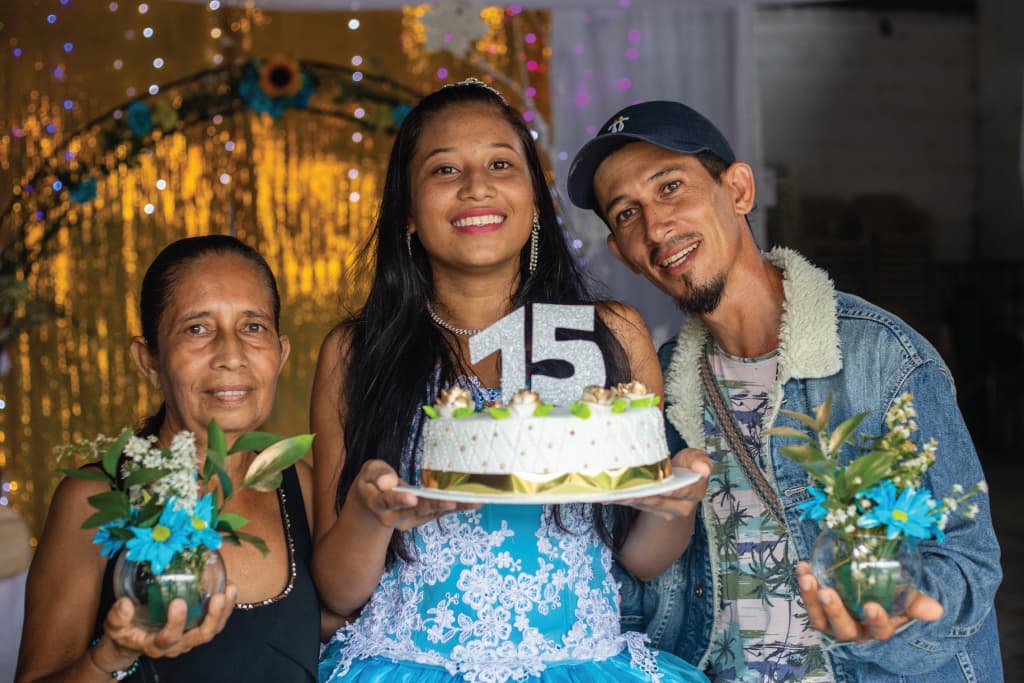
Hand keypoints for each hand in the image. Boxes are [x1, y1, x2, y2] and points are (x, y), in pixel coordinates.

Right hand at [98, 584, 236, 664]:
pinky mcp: (198, 627)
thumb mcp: (114, 626)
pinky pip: (216, 620)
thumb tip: (125, 603)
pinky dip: (225, 605)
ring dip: (225, 610)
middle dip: (212, 618)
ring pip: (213, 629)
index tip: (178, 602)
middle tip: (218, 597)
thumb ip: (118, 617)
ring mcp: (190, 637)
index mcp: (155, 645)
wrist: (132, 642)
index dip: (175, 623)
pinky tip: (229, 586)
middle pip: (200, 636)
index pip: (168, 638)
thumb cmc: (124, 632)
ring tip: (230, 588)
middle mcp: (177, 645)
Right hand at [356, 459, 479, 530]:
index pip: (387, 502)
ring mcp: (409, 520)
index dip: (399, 500)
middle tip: (452, 501)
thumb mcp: (368, 472)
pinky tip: (472, 503)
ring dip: (453, 508)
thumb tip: (388, 481)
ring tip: (473, 502)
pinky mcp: (421, 518)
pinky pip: (439, 512)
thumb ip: (377, 474)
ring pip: (431, 513)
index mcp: (377, 504)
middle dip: (435, 505)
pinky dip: (456, 507)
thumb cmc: (371, 482)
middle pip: (415, 511)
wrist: (372, 505)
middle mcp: (393, 517)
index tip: (412, 498)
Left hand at [621, 448, 711, 519]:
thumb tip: (704, 468)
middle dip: (644, 497)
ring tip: (615, 495)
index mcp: (694, 492)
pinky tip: (610, 497)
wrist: (680, 481)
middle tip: (629, 493)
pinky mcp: (650, 511)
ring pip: (646, 506)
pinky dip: (623, 501)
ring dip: (630, 500)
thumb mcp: (696, 458)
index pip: (683, 491)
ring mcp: (665, 512)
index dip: (672, 490)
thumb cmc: (688, 466)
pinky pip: (636, 506)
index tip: (662, 488)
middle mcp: (681, 507)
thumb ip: (701, 461)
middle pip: (660, 501)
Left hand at [796, 561, 942, 641]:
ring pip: (820, 619)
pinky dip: (805, 586)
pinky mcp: (819, 613)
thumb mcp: (907, 600)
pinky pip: (809, 602)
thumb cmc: (893, 599)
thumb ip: (918, 603)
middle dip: (835, 611)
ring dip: (811, 598)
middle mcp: (855, 632)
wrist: (874, 593)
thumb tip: (936, 610)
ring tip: (807, 577)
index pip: (879, 631)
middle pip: (844, 628)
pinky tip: (804, 566)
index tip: (872, 606)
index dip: (876, 621)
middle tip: (827, 593)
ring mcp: (834, 624)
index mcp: (879, 631)